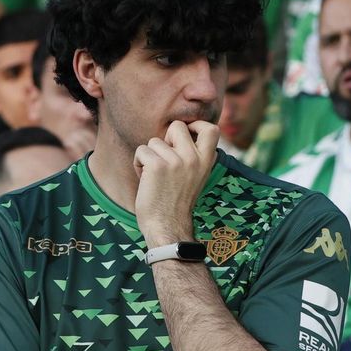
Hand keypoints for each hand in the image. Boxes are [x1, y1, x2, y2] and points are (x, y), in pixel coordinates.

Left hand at [134, 120, 219, 244]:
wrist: (167, 226)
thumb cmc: (176, 203)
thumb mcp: (195, 177)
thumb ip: (193, 156)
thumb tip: (180, 131)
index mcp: (206, 162)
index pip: (212, 129)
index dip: (197, 125)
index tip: (188, 132)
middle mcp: (194, 158)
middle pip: (177, 126)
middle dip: (166, 138)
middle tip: (163, 157)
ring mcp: (176, 161)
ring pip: (154, 141)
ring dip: (149, 156)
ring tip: (154, 176)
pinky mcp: (157, 165)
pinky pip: (141, 151)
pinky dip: (138, 163)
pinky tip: (145, 179)